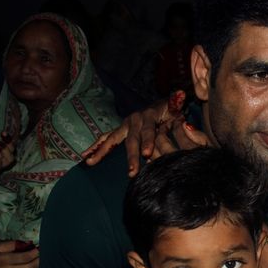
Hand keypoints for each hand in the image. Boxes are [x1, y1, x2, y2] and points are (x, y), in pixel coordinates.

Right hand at [82, 91, 207, 176]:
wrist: (163, 106)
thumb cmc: (171, 110)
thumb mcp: (175, 105)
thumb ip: (176, 101)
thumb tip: (180, 95)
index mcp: (148, 115)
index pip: (148, 130)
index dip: (147, 141)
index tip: (147, 154)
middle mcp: (134, 120)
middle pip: (131, 140)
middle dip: (130, 156)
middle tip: (132, 172)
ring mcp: (125, 126)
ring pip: (113, 139)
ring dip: (102, 151)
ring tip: (90, 162)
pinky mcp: (121, 131)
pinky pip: (107, 139)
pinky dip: (97, 147)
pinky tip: (87, 157)